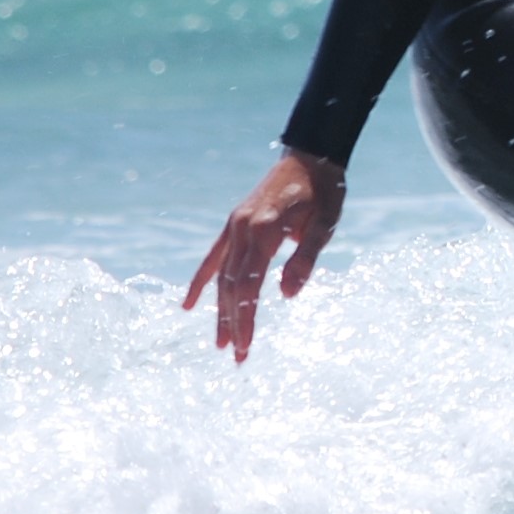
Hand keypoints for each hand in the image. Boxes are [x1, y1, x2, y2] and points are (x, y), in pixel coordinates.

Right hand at [184, 149, 344, 362]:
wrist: (310, 157)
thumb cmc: (324, 193)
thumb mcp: (325, 226)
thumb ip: (304, 259)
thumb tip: (286, 296)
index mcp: (265, 229)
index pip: (249, 283)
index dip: (245, 317)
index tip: (245, 346)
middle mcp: (243, 228)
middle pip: (232, 285)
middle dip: (233, 322)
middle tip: (237, 357)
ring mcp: (235, 226)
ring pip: (222, 276)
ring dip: (220, 310)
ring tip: (221, 343)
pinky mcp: (234, 224)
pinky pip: (213, 258)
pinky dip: (201, 282)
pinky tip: (189, 306)